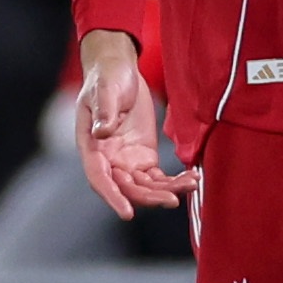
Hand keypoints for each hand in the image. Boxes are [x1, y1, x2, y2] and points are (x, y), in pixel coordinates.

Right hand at [76, 29, 196, 216]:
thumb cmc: (106, 78)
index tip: (127, 213)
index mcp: (91, 147)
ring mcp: (127, 161)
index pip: (99, 179)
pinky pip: (158, 177)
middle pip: (127, 188)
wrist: (120, 69)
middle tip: (172, 199)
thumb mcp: (104, 90)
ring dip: (166, 191)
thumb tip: (101, 134)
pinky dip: (173, 181)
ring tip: (190, 185)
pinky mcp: (144, 157)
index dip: (113, 197)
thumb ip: (104, 112)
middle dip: (149, 197)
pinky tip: (191, 178)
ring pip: (145, 186)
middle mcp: (108, 160)